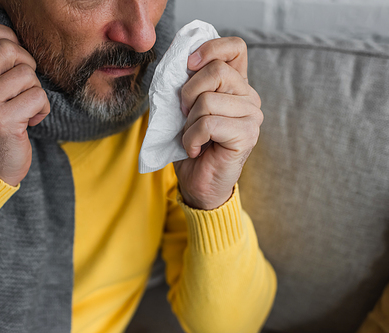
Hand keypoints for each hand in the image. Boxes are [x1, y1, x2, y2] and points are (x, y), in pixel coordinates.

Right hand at [0, 22, 49, 185]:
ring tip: (27, 108)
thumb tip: (17, 41)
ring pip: (27, 74)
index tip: (17, 54)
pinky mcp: (2, 121)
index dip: (5, 35)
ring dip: (36, 91)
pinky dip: (43, 108)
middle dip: (27, 65)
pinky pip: (37, 97)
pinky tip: (32, 121)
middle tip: (26, 86)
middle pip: (8, 49)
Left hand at [174, 37, 262, 209]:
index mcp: (236, 85)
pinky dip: (191, 138)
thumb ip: (188, 84)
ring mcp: (252, 116)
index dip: (210, 49)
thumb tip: (181, 63)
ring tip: (192, 137)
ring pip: (208, 100)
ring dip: (188, 122)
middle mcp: (249, 97)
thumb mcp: (184, 108)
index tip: (189, 65)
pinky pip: (208, 124)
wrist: (197, 183)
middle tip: (185, 116)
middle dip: (188, 93)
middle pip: (216, 71)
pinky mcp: (247, 135)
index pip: (235, 48)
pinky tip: (195, 149)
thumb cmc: (191, 145)